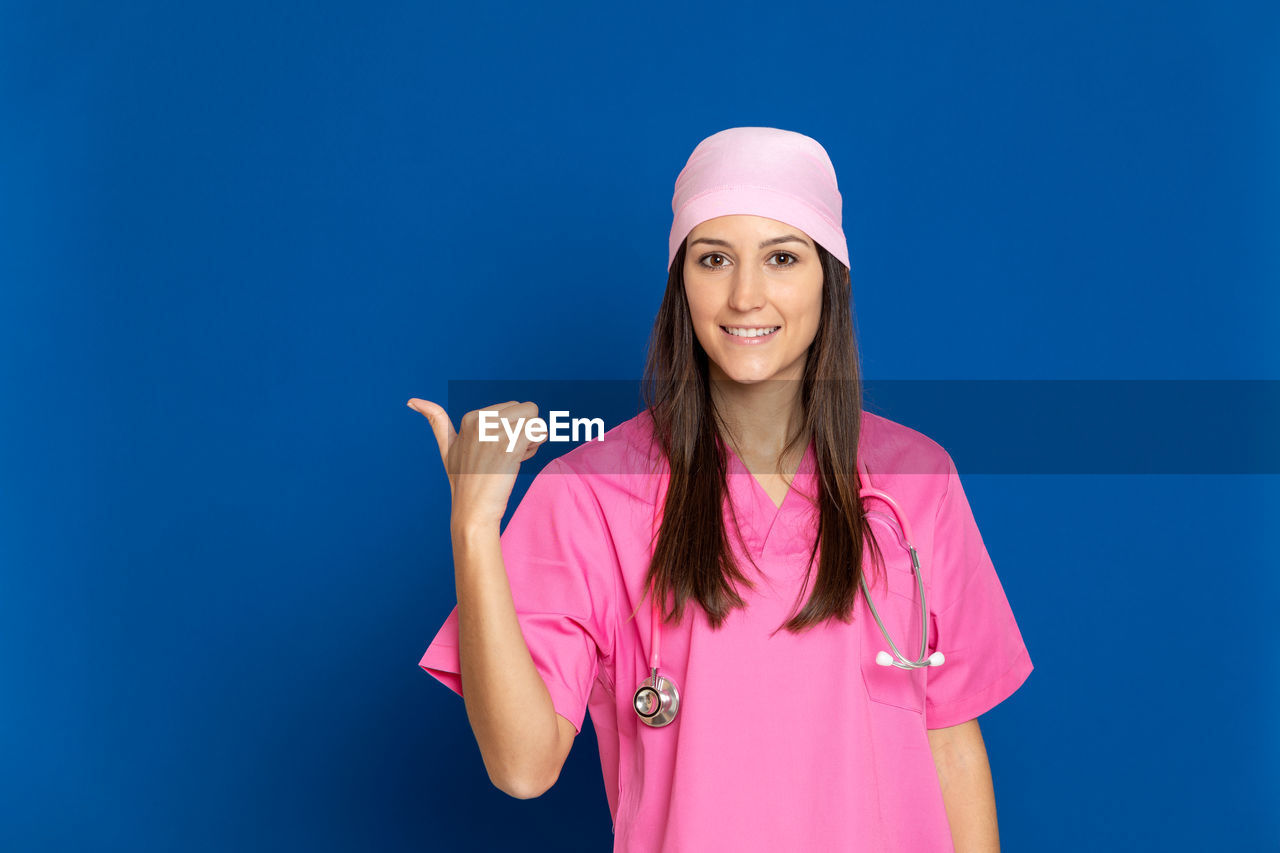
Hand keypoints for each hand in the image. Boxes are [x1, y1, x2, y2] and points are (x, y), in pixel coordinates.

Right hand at [406, 398, 546, 529]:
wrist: (473, 510)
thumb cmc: (463, 481)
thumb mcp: (447, 447)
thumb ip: (436, 421)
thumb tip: (411, 400)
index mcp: (471, 417)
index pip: (513, 406)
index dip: (511, 428)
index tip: (495, 448)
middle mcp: (483, 420)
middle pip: (528, 409)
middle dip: (524, 430)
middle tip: (507, 453)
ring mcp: (496, 433)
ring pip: (536, 420)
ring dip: (532, 440)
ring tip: (513, 457)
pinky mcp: (511, 445)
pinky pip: (539, 432)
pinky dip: (535, 447)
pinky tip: (519, 461)